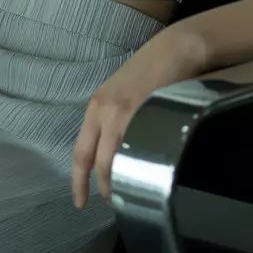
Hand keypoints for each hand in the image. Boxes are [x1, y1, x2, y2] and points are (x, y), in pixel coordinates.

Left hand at [71, 25, 204, 209]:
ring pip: (119, 160)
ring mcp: (127, 113)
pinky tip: (150, 173)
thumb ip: (111, 118)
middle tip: (116, 202)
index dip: (78, 182)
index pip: (80, 153)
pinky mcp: (150, 114)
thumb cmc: (148, 71)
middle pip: (100, 163)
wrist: (173, 49)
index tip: (80, 203)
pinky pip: (143, 149)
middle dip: (106, 188)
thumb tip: (111, 153)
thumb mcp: (119, 93)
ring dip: (124, 180)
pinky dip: (144, 166)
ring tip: (133, 192)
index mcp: (95, 108)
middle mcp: (105, 112)